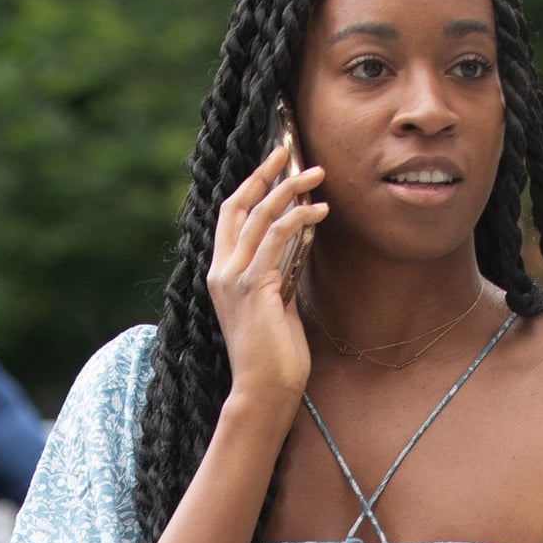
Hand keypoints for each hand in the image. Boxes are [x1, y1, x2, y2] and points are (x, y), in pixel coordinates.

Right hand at [205, 142, 328, 412]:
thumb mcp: (275, 304)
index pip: (230, 217)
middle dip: (264, 173)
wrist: (264, 391)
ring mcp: (235, 279)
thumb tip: (297, 243)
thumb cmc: (274, 356)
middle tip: (290, 151)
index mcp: (222, 274)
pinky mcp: (254, 287)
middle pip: (239, 205)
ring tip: (318, 176)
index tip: (274, 164)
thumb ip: (278, 272)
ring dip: (290, 189)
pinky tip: (320, 210)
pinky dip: (299, 218)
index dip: (250, 186)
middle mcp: (222, 271)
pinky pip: (278, 238)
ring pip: (260, 216)